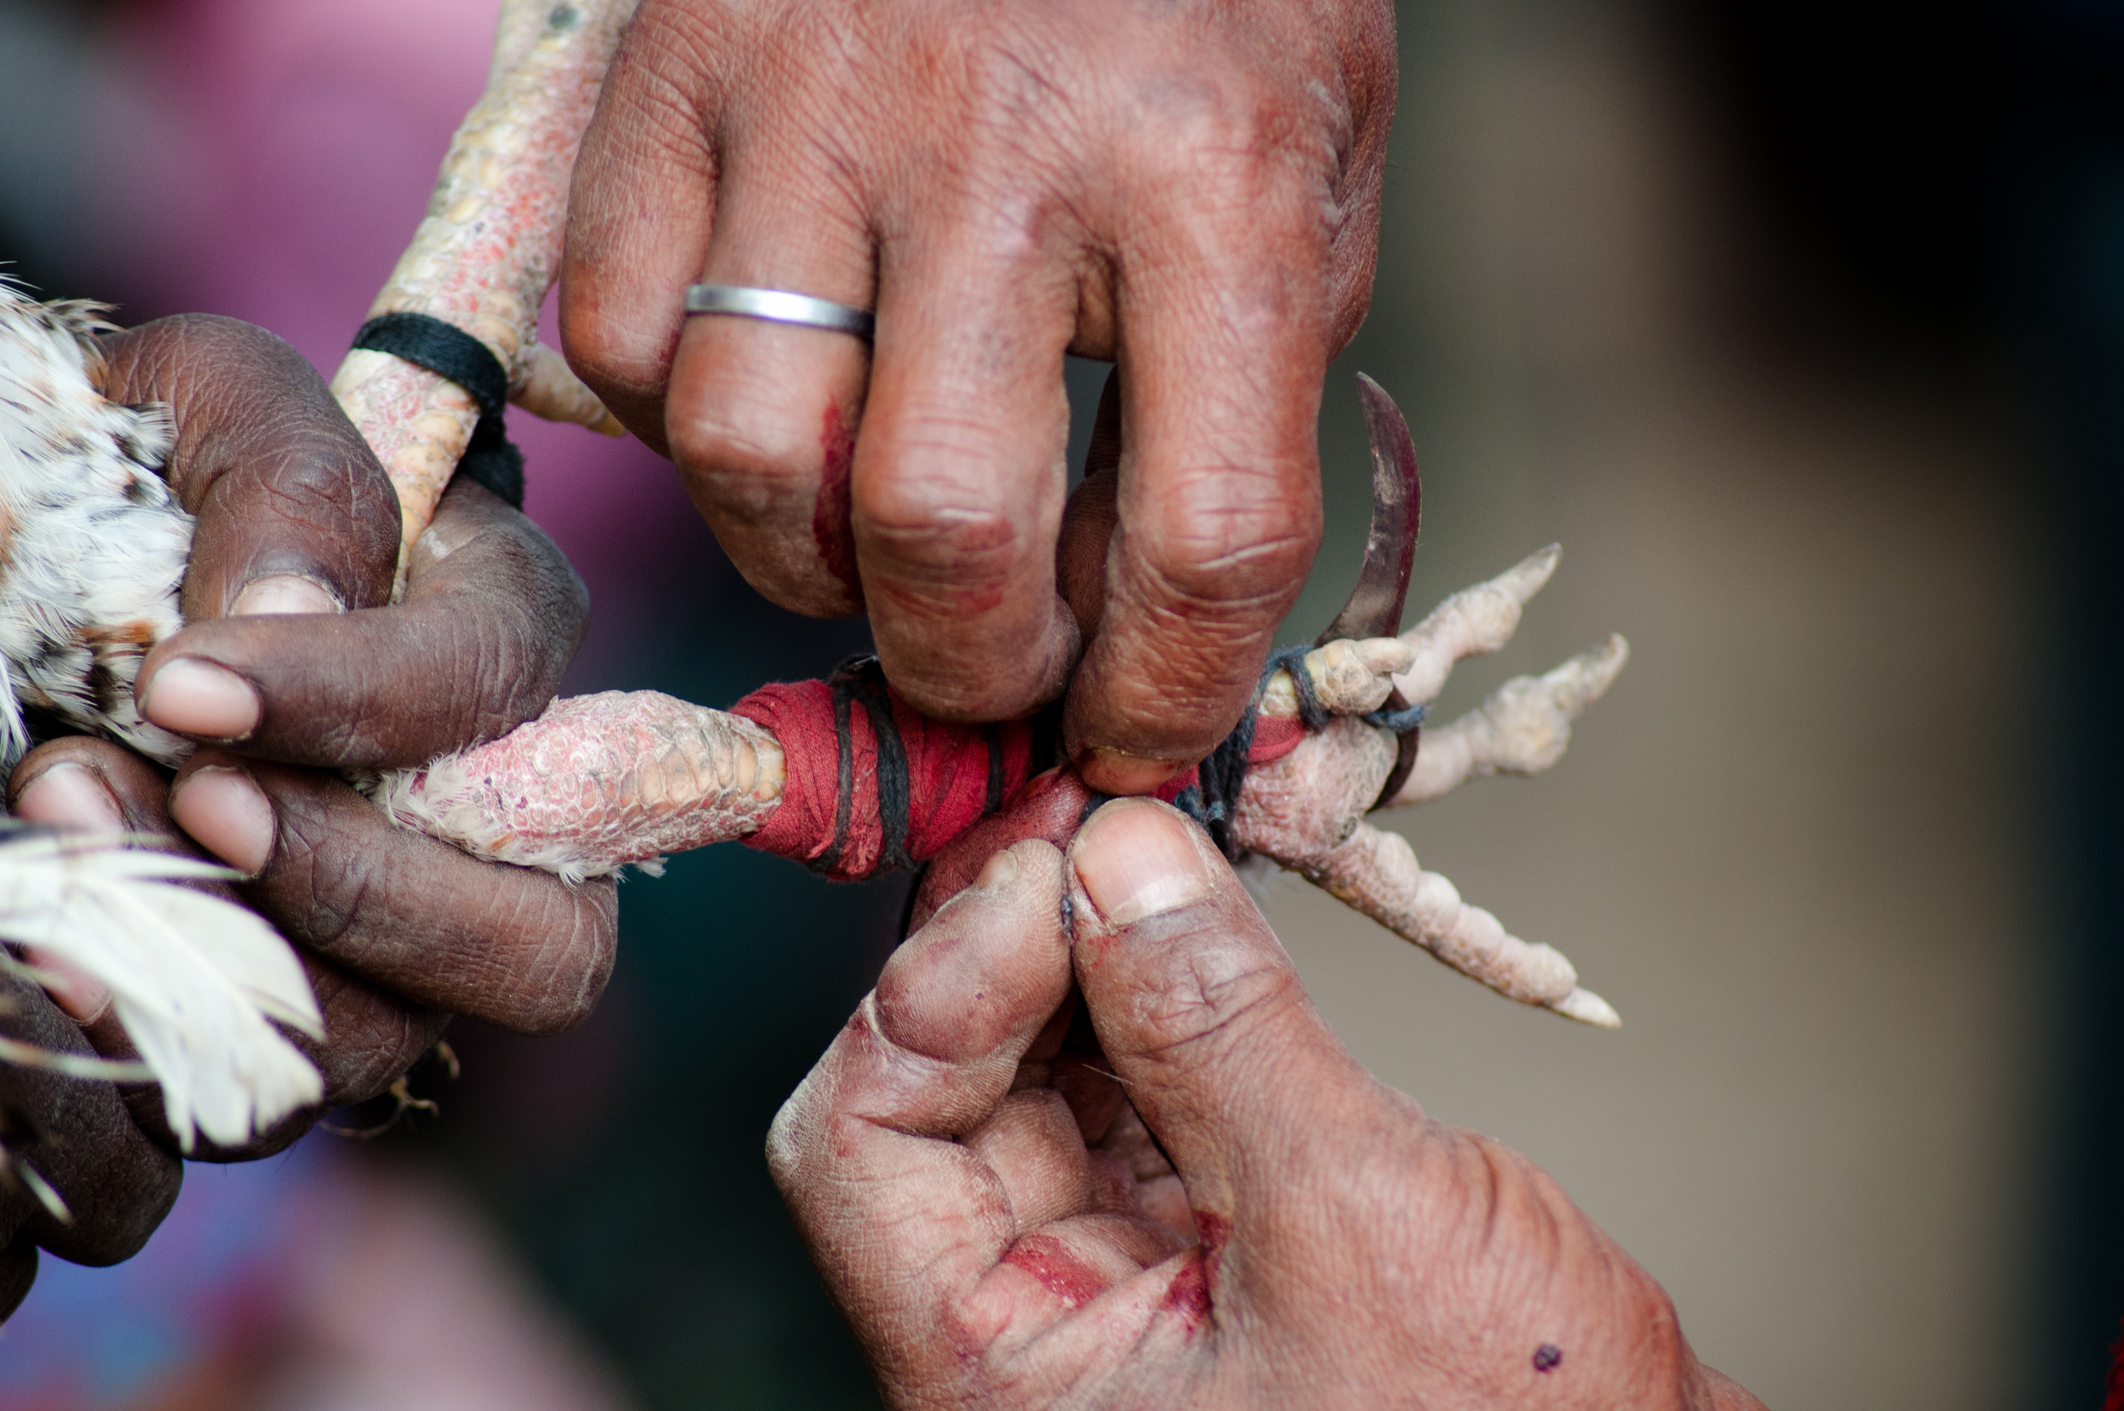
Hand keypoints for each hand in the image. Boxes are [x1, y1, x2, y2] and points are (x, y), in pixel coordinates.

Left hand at [105, 312, 615, 1062]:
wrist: (23, 568)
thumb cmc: (118, 466)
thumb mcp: (192, 405)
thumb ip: (286, 475)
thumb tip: (300, 618)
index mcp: (486, 627)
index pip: (511, 685)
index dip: (377, 702)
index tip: (187, 686)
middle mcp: (476, 806)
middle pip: (547, 938)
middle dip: (373, 890)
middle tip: (199, 807)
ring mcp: (384, 931)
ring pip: (398, 1035)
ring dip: (238, 953)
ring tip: (66, 819)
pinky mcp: (276, 1013)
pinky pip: (265, 1094)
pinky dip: (160, 1034)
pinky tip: (58, 941)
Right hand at [560, 0, 1396, 791]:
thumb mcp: (1313, 178)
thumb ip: (1244, 396)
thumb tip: (1123, 621)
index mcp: (1213, 175)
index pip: (1203, 532)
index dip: (1169, 691)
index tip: (1140, 732)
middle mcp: (1000, 145)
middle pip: (938, 524)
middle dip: (971, 661)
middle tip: (998, 663)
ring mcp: (808, 101)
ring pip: (747, 451)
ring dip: (816, 559)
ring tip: (880, 530)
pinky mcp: (668, 70)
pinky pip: (628, 340)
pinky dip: (694, 424)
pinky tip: (782, 392)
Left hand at [769, 799, 1764, 1407]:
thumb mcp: (1354, 1220)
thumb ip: (1218, 1028)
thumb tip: (1118, 855)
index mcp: (1006, 1377)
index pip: (862, 1148)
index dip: (937, 988)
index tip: (1049, 867)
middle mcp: (1033, 1333)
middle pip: (939, 1093)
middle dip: (1012, 939)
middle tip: (1094, 813)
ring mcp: (1118, 1281)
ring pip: (1035, 1075)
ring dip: (1087, 947)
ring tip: (1153, 837)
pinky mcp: (1203, 1234)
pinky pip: (1134, 1086)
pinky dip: (1159, 989)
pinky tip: (1199, 908)